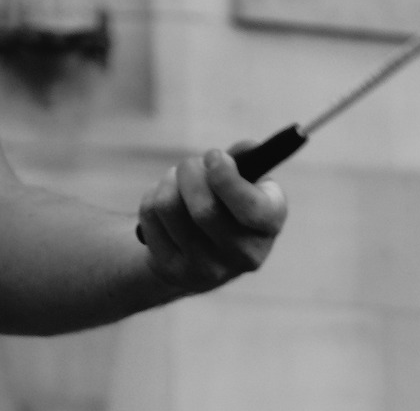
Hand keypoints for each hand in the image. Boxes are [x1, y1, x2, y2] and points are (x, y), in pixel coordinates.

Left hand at [136, 143, 286, 292]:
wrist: (202, 247)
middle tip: (190, 164)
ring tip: (177, 181)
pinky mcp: (174, 271)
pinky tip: (166, 204)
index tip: (212, 155)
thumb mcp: (244, 179)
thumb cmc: (227, 200)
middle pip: (204, 209)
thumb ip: (246, 159)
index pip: (251, 209)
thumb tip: (247, 147)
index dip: (227, 178)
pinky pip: (150, 216)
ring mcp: (209, 270)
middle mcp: (245, 255)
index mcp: (269, 225)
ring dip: (168, 181)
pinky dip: (152, 196)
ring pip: (170, 207)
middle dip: (190, 172)